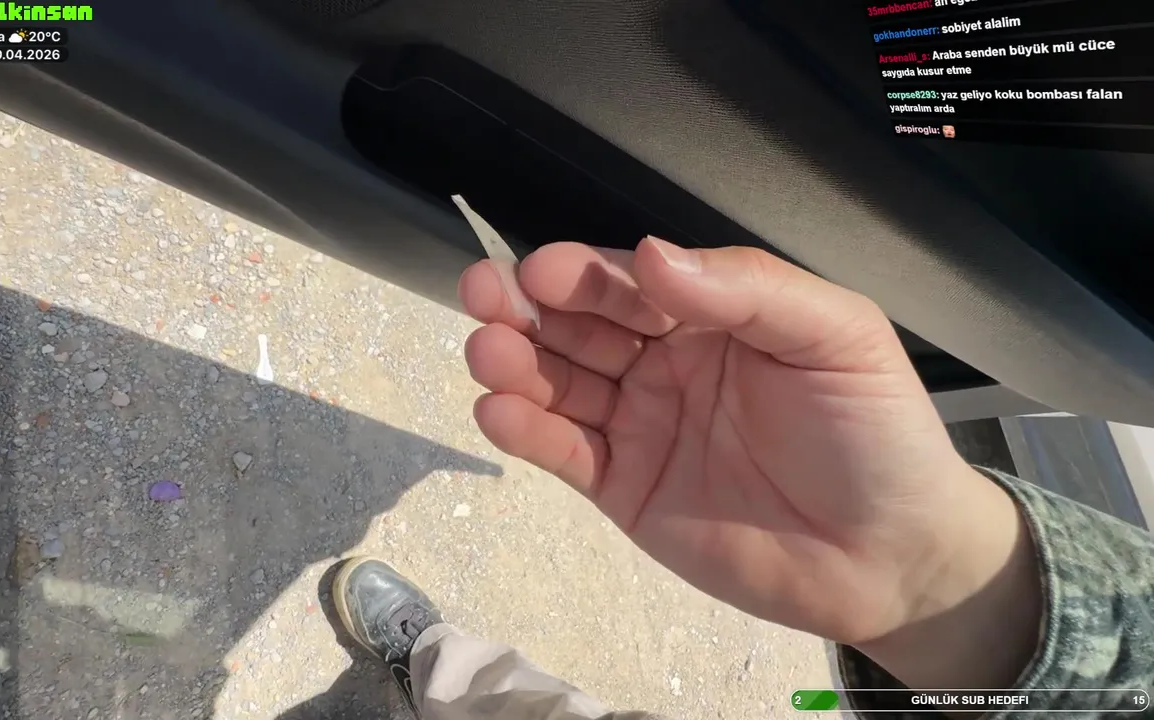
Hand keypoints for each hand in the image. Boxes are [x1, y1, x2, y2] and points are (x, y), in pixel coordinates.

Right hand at [459, 238, 1039, 687]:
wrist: (891, 558)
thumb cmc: (874, 434)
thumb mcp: (834, 337)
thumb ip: (746, 289)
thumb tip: (653, 253)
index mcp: (713, 314)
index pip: (632, 281)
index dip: (584, 273)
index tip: (539, 271)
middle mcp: (665, 361)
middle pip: (580, 325)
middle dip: (527, 308)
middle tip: (484, 297)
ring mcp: (640, 425)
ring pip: (561, 384)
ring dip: (515, 364)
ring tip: (486, 353)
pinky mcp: (623, 488)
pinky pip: (565, 452)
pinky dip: (525, 431)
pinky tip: (497, 412)